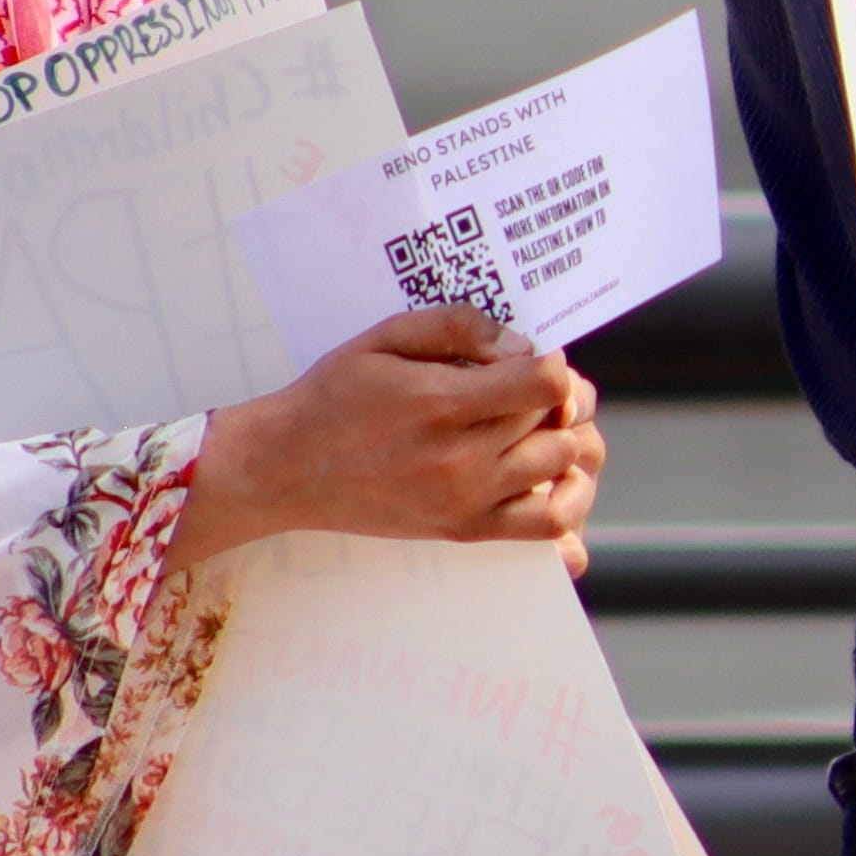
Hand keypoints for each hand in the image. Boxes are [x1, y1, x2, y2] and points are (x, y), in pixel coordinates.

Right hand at [184, 309, 603, 565]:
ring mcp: (468, 501)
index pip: (546, 383)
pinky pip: (550, 528)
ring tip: (535, 427)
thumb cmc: (336, 396)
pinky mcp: (467, 530)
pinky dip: (568, 503)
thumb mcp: (386, 338)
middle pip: (557, 421)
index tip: (530, 361)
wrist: (288, 469)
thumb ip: (459, 325)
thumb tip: (522, 345)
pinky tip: (550, 478)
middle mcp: (462, 459)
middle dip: (558, 397)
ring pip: (564, 467)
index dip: (552, 364)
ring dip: (564, 440)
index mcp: (442, 404)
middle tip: (529, 390)